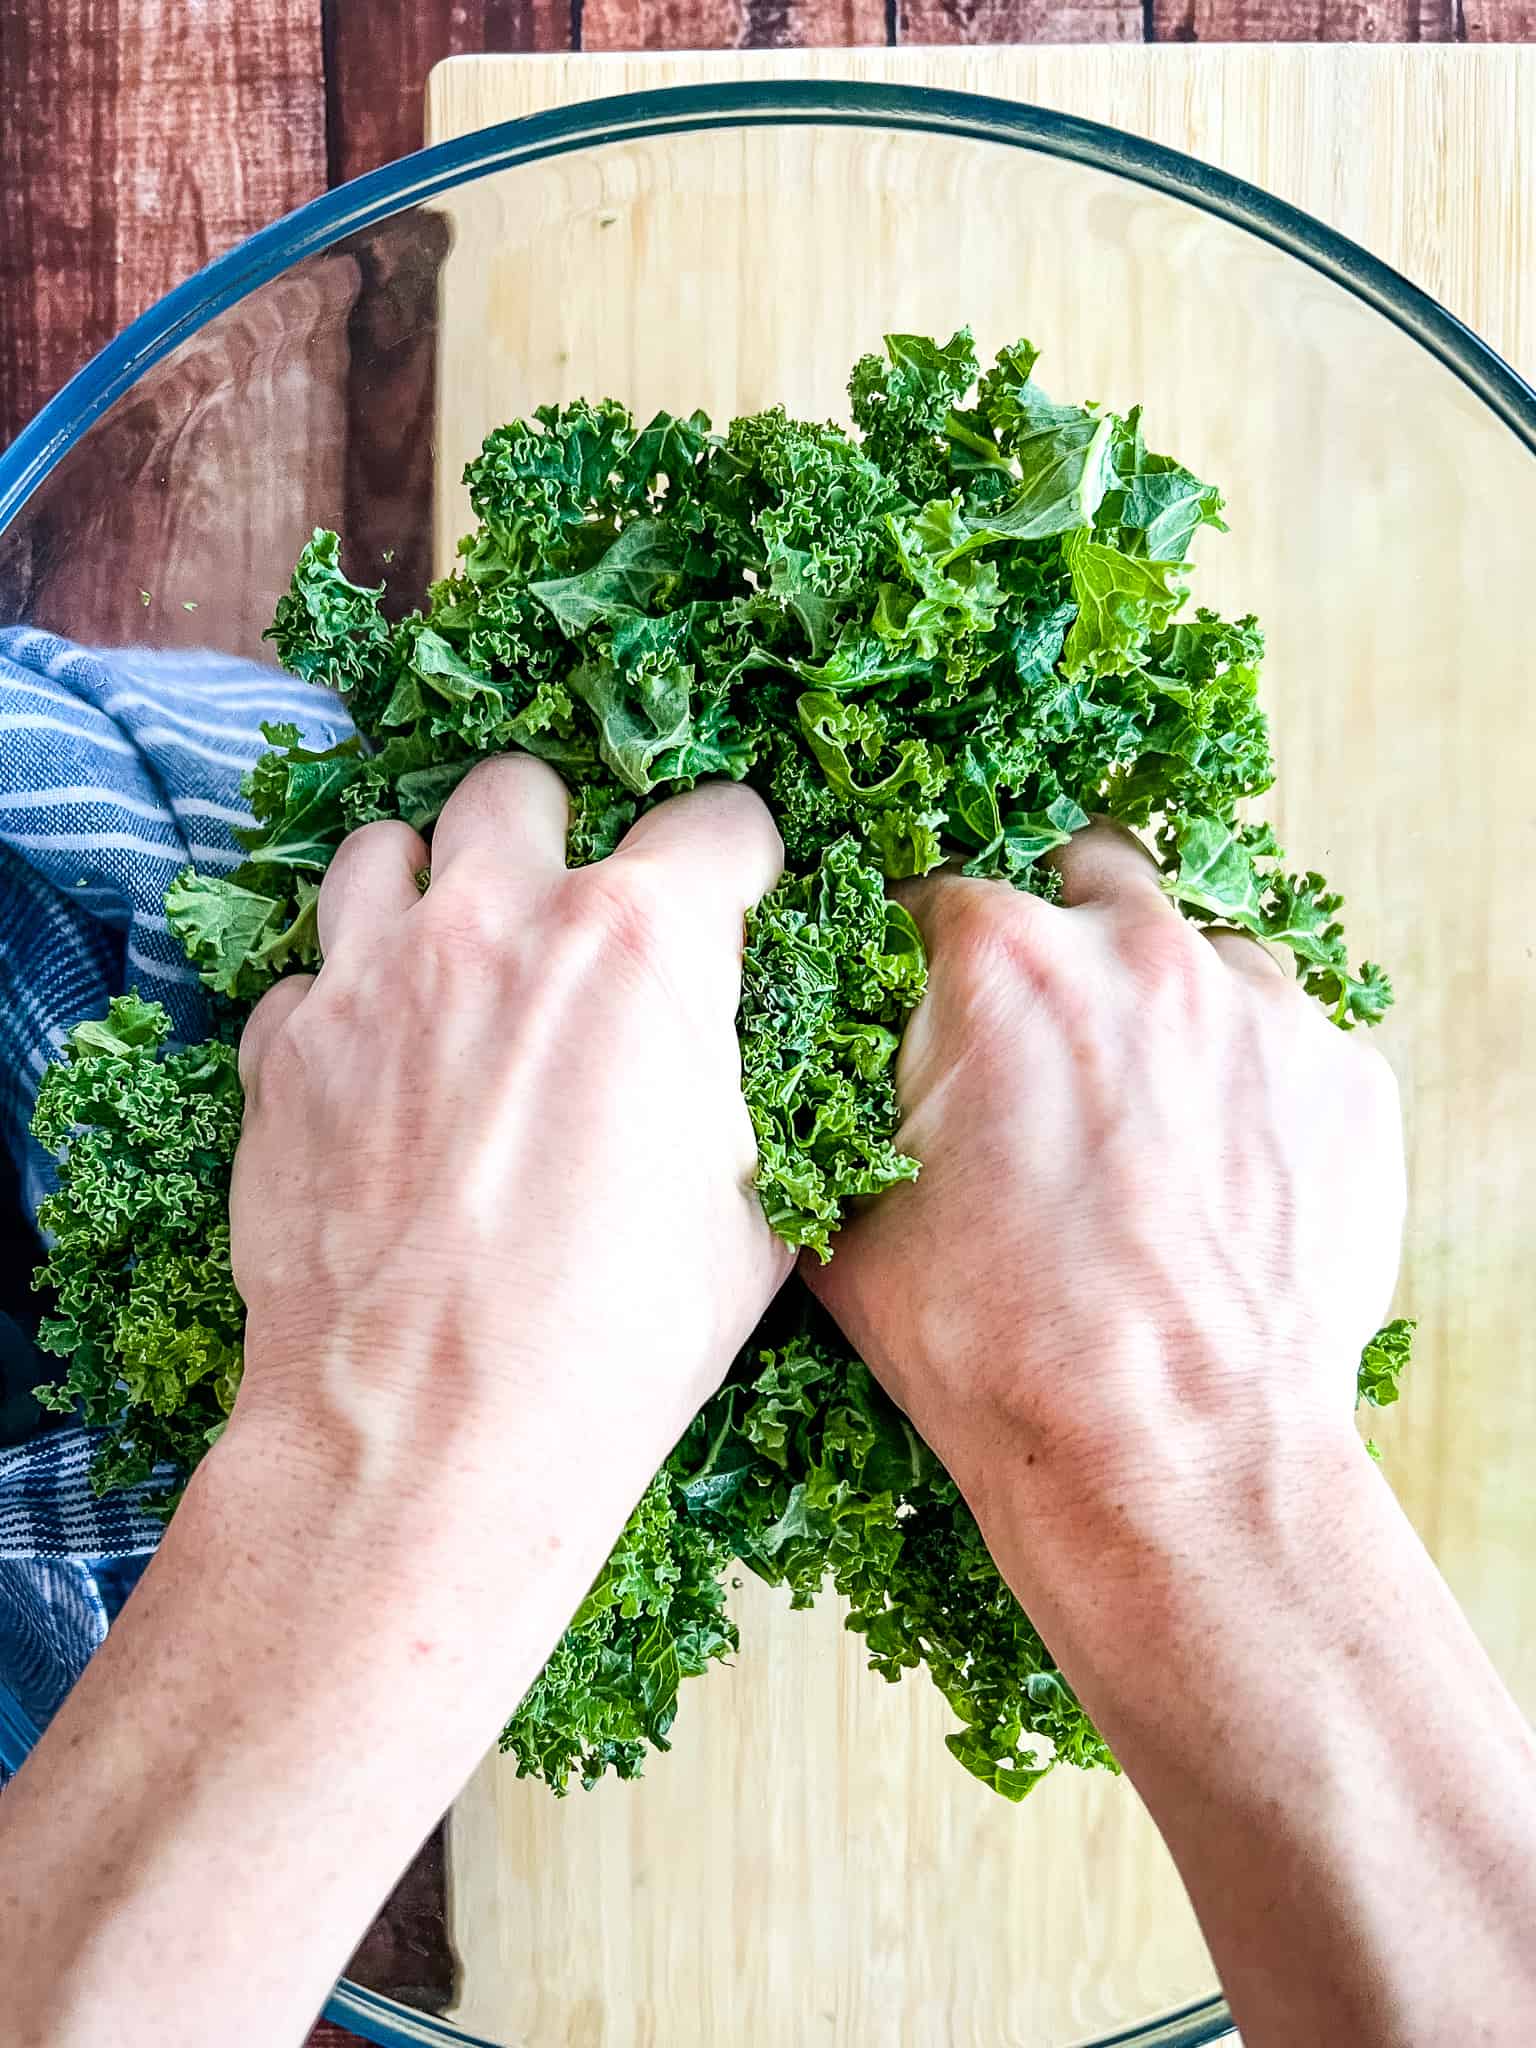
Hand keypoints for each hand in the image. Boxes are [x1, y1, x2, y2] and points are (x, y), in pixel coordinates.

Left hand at [230, 756, 791, 1508]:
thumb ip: (743, 1084)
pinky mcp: (285, 1049)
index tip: (732, 905)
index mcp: (642, 942)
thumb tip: (732, 1051)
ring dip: (431, 889)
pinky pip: (308, 975)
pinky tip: (378, 1071)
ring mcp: (373, 976)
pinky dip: (345, 1002)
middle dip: (559, 837)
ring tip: (457, 968)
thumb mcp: (756, 1210)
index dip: (740, 865)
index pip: (718, 818)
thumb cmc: (620, 1336)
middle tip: (573, 926)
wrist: (434, 1434)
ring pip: (385, 845)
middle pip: (523, 785)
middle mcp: (498, 921)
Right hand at [810, 821, 1405, 1515]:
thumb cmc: (997, 1355)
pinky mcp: (1347, 1080)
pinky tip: (1209, 1175)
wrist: (1170, 1466)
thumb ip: (829, 1104)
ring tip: (1133, 1122)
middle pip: (1085, 873)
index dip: (913, 953)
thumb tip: (812, 1066)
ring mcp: (1262, 1009)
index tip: (923, 1006)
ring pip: (1198, 951)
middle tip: (1035, 1036)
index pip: (933, 893)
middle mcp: (1141, 951)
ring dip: (1158, 1005)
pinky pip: (1282, 1041)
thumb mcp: (845, 1223)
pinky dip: (1243, 1082)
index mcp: (999, 961)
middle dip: (1054, 932)